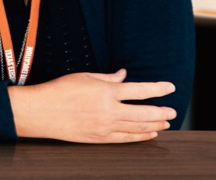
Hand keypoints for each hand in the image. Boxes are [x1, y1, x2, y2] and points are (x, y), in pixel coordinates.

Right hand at [8, 69, 176, 143]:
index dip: (157, 89)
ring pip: (137, 128)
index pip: (139, 90)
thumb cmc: (60, 89)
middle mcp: (109, 110)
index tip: (170, 87)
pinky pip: (126, 139)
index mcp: (106, 91)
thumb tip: (124, 75)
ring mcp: (105, 126)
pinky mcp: (100, 138)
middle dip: (161, 111)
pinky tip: (149, 134)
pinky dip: (140, 137)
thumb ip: (108, 77)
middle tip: (173, 111)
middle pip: (143, 112)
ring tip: (165, 123)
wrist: (43, 111)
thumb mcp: (84, 76)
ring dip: (154, 125)